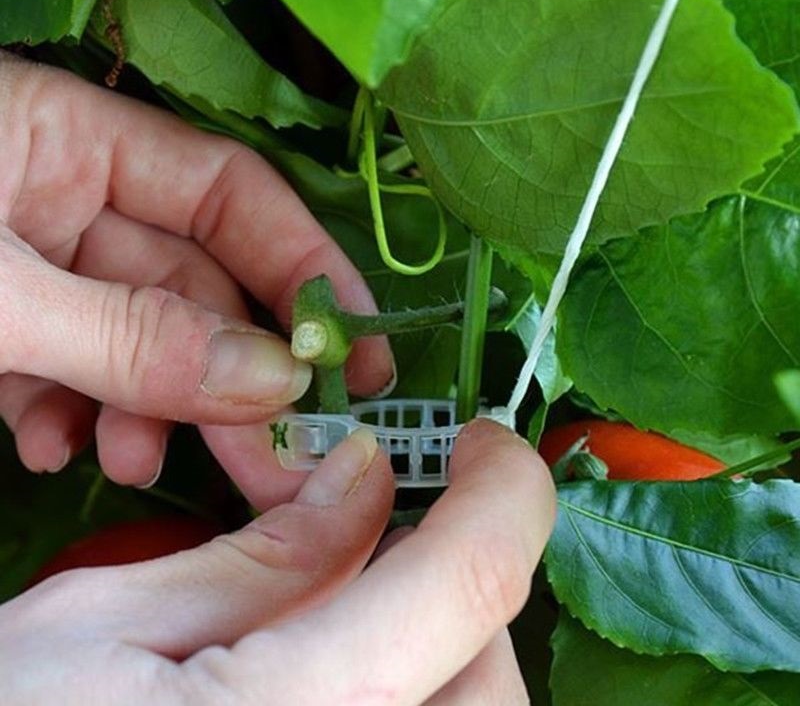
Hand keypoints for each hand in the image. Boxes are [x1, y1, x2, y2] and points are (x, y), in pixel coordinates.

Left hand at [0, 53, 392, 501]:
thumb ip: (130, 339)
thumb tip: (271, 382)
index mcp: (68, 137)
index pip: (229, 192)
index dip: (301, 268)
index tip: (347, 354)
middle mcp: (64, 193)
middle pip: (190, 284)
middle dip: (228, 377)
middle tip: (274, 458)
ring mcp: (32, 260)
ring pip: (134, 338)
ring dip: (147, 410)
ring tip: (132, 464)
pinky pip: (67, 366)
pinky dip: (74, 416)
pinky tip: (55, 449)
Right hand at [0, 420, 555, 704]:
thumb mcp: (107, 626)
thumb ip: (266, 557)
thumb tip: (368, 477)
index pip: (475, 579)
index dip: (507, 487)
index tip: (482, 441)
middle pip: (492, 668)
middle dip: (458, 581)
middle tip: (386, 535)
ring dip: (445, 646)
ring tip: (356, 609)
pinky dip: (418, 690)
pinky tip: (342, 669)